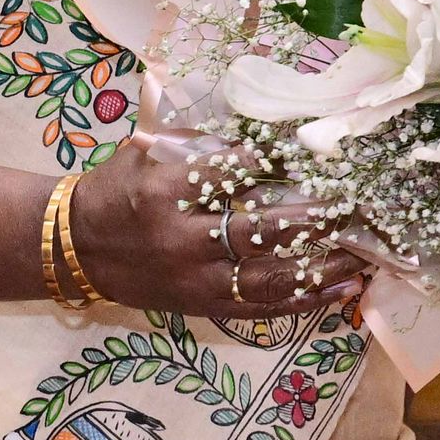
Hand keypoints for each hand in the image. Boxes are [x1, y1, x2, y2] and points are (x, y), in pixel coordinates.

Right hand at [65, 133, 364, 320]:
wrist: (76, 249)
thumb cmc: (117, 190)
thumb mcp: (148, 153)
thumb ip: (200, 142)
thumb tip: (264, 130)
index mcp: (164, 192)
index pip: (230, 172)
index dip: (275, 159)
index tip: (315, 148)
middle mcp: (182, 240)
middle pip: (259, 229)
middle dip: (313, 215)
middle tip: (355, 201)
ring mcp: (195, 280)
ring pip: (269, 277)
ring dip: (322, 265)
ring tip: (363, 253)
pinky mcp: (203, 306)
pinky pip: (263, 309)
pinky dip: (306, 301)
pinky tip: (342, 290)